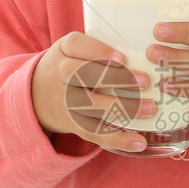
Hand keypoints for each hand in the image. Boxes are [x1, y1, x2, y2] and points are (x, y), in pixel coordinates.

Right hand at [32, 33, 154, 152]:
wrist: (38, 92)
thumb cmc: (73, 63)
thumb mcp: (77, 48)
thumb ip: (102, 48)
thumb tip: (149, 54)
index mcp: (65, 49)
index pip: (77, 46)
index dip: (98, 52)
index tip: (122, 58)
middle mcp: (60, 74)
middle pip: (83, 75)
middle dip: (115, 79)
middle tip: (145, 82)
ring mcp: (66, 101)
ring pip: (92, 106)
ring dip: (123, 109)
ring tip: (150, 108)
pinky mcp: (73, 124)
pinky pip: (95, 133)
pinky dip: (118, 139)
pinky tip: (139, 142)